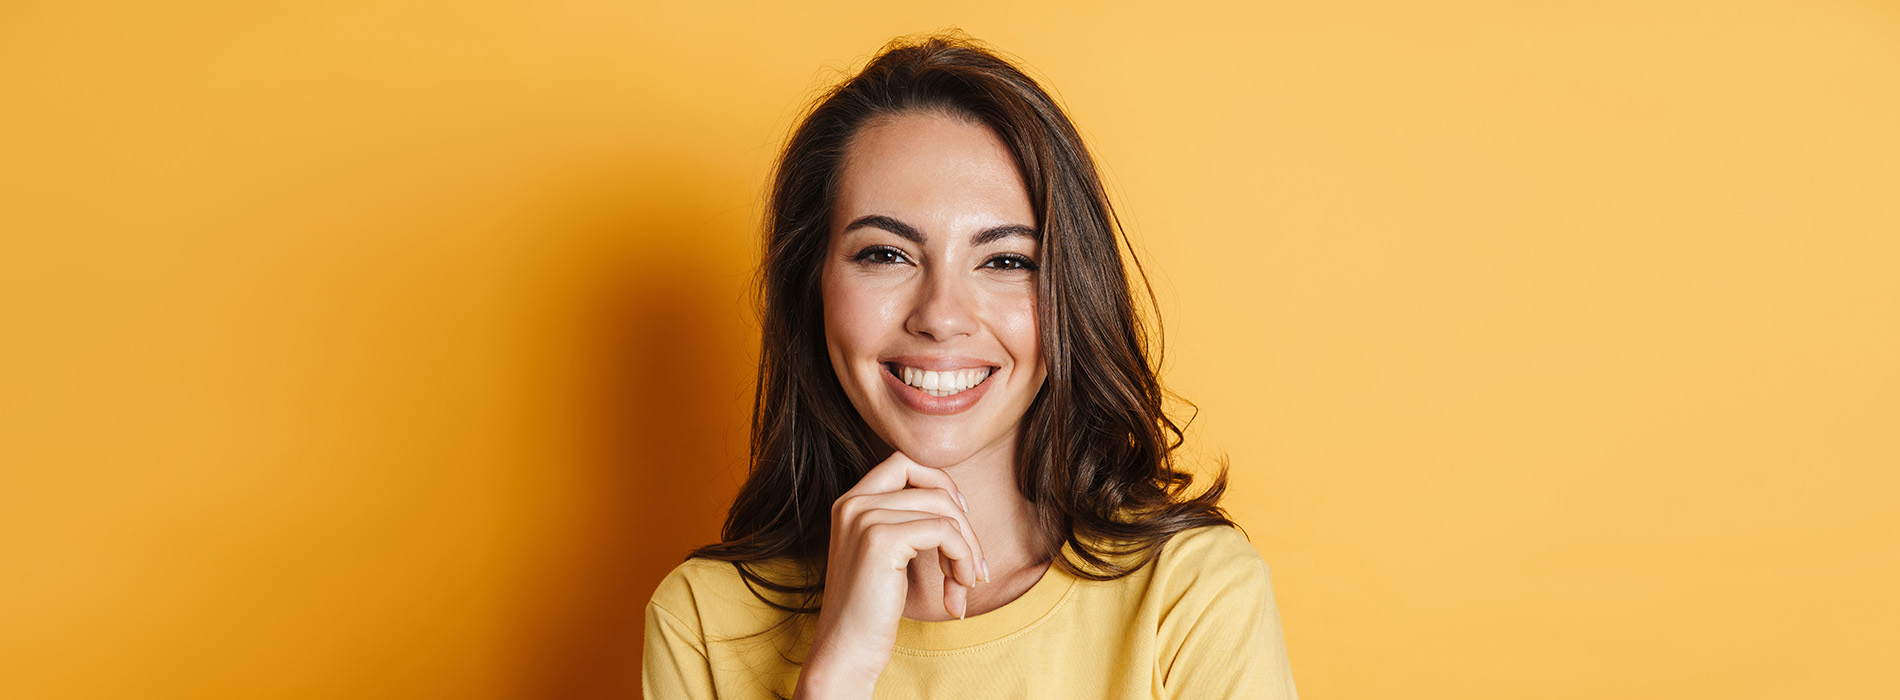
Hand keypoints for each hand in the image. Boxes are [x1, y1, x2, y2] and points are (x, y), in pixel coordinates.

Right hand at [794, 451, 988, 698]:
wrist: (846, 650)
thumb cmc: (872, 609)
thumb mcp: (888, 555)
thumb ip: (908, 522)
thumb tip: (960, 503)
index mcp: (851, 501)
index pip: (905, 462)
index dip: (940, 484)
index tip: (959, 520)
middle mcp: (854, 502)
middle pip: (931, 483)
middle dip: (963, 520)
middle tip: (973, 563)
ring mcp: (865, 517)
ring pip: (944, 509)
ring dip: (967, 548)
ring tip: (964, 583)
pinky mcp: (881, 539)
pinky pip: (945, 533)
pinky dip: (963, 559)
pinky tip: (958, 589)